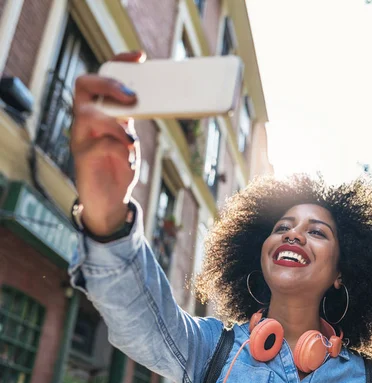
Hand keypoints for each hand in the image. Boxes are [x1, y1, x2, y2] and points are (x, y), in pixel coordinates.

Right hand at [70, 51, 144, 236]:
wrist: (109, 203)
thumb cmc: (119, 166)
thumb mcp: (129, 139)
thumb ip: (133, 121)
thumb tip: (156, 101)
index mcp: (97, 112)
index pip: (99, 77)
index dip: (117, 62)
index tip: (139, 56)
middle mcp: (84, 121)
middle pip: (84, 85)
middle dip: (110, 84)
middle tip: (133, 97)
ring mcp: (80, 139)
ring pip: (87, 114)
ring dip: (115, 122)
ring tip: (132, 138)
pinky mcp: (82, 159)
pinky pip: (98, 145)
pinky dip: (118, 148)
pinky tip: (129, 158)